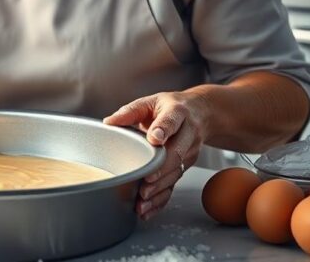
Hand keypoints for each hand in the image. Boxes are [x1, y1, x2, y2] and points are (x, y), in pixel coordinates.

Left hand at [103, 90, 209, 220]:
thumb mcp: (151, 102)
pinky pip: (174, 184)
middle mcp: (187, 133)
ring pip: (176, 172)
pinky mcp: (186, 166)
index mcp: (177, 113)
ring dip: (159, 187)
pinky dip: (162, 199)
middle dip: (161, 168)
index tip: (154, 138)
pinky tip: (149, 208)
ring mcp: (189, 152)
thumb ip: (130, 111)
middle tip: (146, 179)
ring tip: (143, 198)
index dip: (163, 130)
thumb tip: (109, 122)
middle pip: (176, 152)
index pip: (171, 121)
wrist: (200, 113)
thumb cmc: (171, 107)